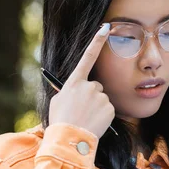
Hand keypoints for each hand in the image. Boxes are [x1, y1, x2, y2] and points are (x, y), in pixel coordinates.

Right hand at [49, 24, 114, 138]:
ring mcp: (100, 97)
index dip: (96, 41)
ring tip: (86, 118)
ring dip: (97, 106)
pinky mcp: (109, 108)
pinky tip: (94, 122)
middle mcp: (88, 86)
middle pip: (95, 85)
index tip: (105, 28)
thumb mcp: (59, 101)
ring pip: (102, 98)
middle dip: (91, 96)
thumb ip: (69, 91)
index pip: (88, 57)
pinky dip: (103, 115)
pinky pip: (108, 109)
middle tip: (82, 110)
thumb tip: (76, 88)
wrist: (69, 140)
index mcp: (74, 82)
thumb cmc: (60, 121)